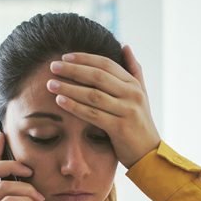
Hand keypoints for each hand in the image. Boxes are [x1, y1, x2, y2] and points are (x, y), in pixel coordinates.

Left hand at [45, 44, 161, 168]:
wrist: (149, 153)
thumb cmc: (140, 123)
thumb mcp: (141, 94)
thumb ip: (134, 70)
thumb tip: (125, 46)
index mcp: (133, 84)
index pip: (106, 64)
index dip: (84, 58)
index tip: (65, 57)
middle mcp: (132, 95)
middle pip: (97, 76)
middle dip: (73, 70)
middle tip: (53, 66)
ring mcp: (127, 111)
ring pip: (93, 95)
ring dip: (69, 88)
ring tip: (51, 84)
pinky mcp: (120, 128)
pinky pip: (93, 114)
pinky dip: (75, 107)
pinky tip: (60, 102)